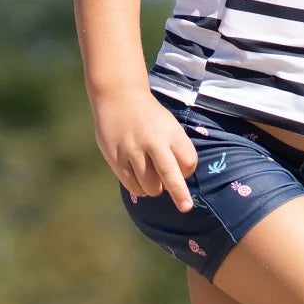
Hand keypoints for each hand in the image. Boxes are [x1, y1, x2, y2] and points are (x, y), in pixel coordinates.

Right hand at [91, 85, 197, 211]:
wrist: (119, 97)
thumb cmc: (149, 115)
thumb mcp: (168, 124)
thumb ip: (175, 148)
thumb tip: (181, 178)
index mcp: (169, 131)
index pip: (187, 161)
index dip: (187, 170)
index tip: (184, 170)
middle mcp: (152, 141)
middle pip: (169, 175)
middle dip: (180, 194)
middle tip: (186, 207)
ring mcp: (132, 151)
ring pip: (149, 185)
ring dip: (155, 189)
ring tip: (153, 181)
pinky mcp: (115, 158)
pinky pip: (131, 185)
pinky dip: (139, 189)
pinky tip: (140, 181)